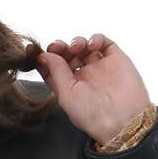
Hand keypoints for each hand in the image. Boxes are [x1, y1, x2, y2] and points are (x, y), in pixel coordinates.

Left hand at [35, 35, 150, 143]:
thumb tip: (45, 54)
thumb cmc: (92, 114)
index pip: (52, 68)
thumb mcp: (67, 95)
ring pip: (83, 47)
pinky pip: (103, 43)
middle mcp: (83, 77)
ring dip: (76, 42)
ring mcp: (99, 67)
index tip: (33, 49)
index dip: (43, 58)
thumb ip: (56, 72)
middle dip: (60, 48)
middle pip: (66, 55)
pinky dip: (95, 39)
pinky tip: (91, 45)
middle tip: (57, 47)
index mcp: (69, 88)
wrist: (123, 119)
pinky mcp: (115, 59)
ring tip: (76, 48)